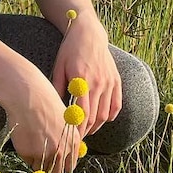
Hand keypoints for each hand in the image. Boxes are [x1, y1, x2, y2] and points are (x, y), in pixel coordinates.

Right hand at [1, 67, 83, 172]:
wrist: (28, 96)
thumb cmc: (45, 103)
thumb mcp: (64, 120)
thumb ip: (66, 138)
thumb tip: (64, 154)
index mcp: (73, 142)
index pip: (70, 166)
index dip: (62, 166)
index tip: (56, 165)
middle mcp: (61, 151)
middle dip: (49, 170)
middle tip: (42, 162)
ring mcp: (45, 154)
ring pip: (40, 168)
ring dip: (36, 161)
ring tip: (32, 143)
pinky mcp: (29, 153)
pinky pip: (27, 160)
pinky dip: (26, 153)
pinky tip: (25, 137)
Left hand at [51, 15, 121, 136]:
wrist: (89, 33)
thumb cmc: (70, 50)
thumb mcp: (59, 67)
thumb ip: (58, 88)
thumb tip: (56, 110)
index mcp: (82, 81)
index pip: (82, 113)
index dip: (77, 129)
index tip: (70, 138)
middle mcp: (98, 83)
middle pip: (94, 117)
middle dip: (85, 131)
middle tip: (77, 138)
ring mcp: (109, 82)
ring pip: (106, 114)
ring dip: (97, 126)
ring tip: (87, 130)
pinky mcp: (117, 80)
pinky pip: (116, 105)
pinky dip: (110, 116)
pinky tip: (102, 119)